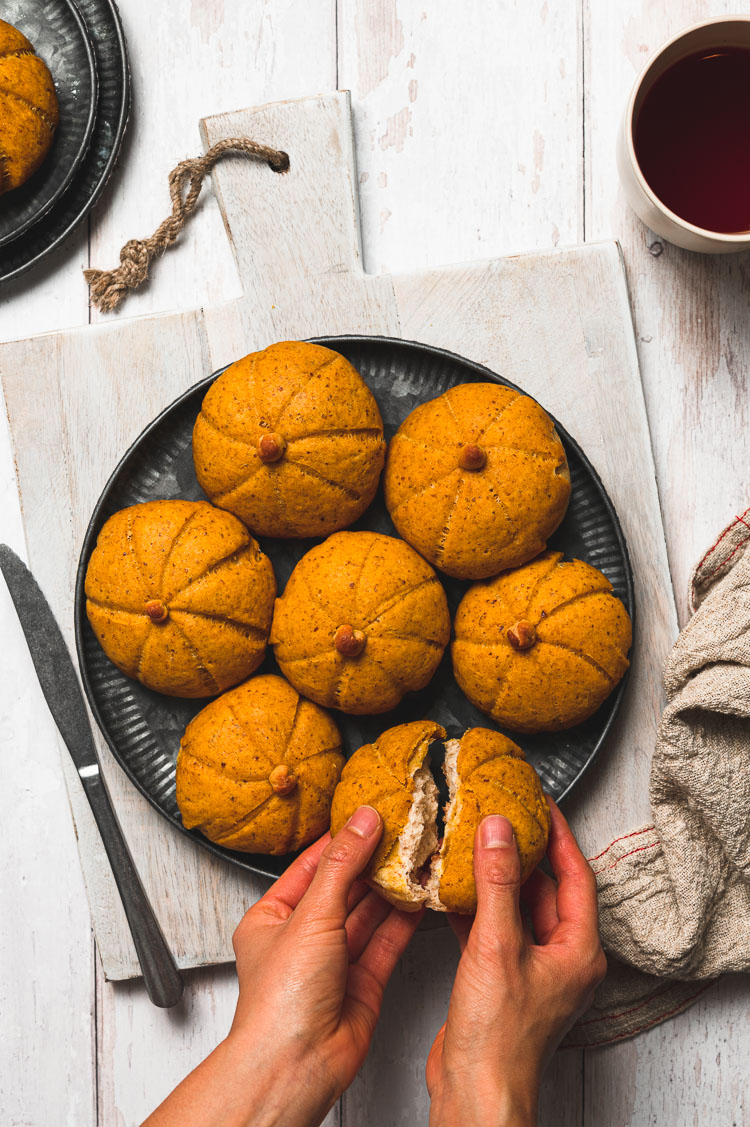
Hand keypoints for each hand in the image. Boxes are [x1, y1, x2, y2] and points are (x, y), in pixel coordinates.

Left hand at [144, 806, 421, 1126]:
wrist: (297, 1064)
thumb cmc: (280, 1001)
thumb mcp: (311, 916)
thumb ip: (342, 866)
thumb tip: (362, 823)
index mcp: (272, 918)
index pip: (310, 865)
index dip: (340, 839)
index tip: (367, 814)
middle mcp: (303, 939)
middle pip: (342, 887)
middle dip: (371, 861)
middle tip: (400, 830)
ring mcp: (334, 962)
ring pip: (367, 914)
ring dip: (391, 887)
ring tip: (415, 856)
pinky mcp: (362, 982)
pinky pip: (386, 941)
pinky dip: (403, 919)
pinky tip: (419, 897)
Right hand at [426, 799, 605, 1126]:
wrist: (476, 1091)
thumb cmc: (500, 1038)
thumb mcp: (498, 946)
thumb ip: (498, 883)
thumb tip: (498, 831)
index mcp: (578, 950)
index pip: (576, 875)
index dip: (559, 835)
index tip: (542, 804)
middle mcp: (560, 959)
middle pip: (547, 890)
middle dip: (523, 853)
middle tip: (502, 817)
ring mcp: (531, 971)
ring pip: (517, 910)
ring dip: (497, 879)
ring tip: (475, 843)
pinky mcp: (502, 982)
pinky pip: (494, 931)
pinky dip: (476, 908)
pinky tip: (452, 890)